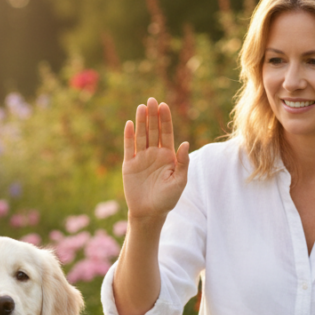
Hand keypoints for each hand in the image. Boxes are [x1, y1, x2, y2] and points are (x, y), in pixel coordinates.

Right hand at [122, 97, 189, 220]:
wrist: (149, 213)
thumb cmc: (167, 199)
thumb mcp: (179, 181)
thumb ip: (182, 162)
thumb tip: (185, 142)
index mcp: (168, 156)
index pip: (167, 133)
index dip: (165, 120)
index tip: (164, 105)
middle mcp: (154, 154)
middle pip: (154, 131)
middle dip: (153, 116)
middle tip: (152, 100)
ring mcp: (141, 158)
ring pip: (141, 136)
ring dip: (141, 121)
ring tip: (142, 107)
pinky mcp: (129, 164)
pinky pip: (129, 147)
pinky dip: (129, 136)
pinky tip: (130, 123)